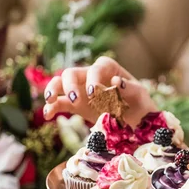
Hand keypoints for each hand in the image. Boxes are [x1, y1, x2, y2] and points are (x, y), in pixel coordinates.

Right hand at [42, 56, 157, 125]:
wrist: (137, 120)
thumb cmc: (140, 103)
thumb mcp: (140, 96)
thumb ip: (130, 88)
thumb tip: (117, 82)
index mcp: (108, 69)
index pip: (96, 68)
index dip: (93, 78)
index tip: (94, 92)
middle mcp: (91, 76)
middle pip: (72, 73)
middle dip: (70, 85)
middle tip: (76, 100)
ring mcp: (81, 89)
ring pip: (60, 83)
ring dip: (54, 90)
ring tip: (50, 100)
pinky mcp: (76, 105)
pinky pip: (60, 103)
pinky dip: (52, 107)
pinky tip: (48, 115)